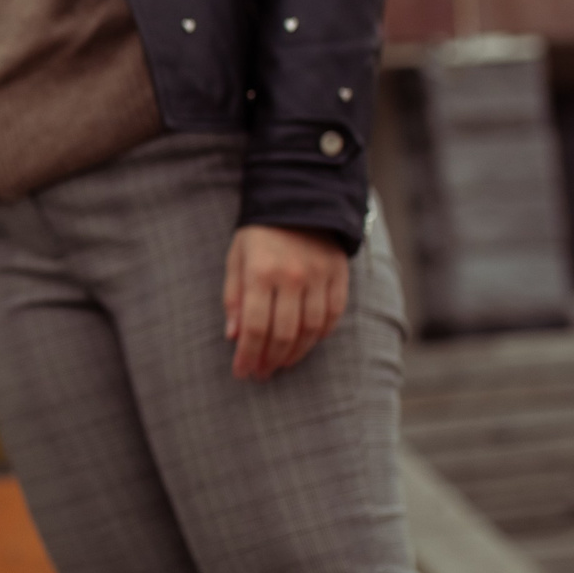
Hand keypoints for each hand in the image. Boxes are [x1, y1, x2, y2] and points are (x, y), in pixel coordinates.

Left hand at [222, 224, 350, 380]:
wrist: (299, 199)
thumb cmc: (259, 234)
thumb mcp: (236, 260)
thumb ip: (234, 298)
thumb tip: (234, 337)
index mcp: (261, 272)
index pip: (255, 327)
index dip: (248, 355)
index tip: (242, 372)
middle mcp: (292, 276)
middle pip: (284, 334)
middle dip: (270, 360)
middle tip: (261, 373)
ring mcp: (319, 276)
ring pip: (311, 330)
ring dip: (295, 353)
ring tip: (281, 363)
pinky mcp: (339, 275)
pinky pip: (333, 315)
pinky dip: (320, 336)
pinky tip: (305, 344)